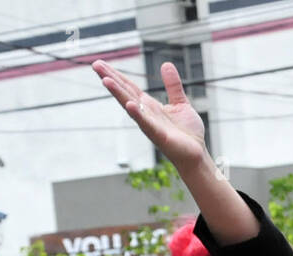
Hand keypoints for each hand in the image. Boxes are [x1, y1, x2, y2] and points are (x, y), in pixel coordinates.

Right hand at [93, 61, 208, 174]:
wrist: (197, 154)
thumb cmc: (187, 132)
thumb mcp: (181, 103)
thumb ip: (173, 85)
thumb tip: (166, 64)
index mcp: (149, 105)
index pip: (129, 87)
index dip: (116, 75)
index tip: (100, 63)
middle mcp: (146, 113)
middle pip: (125, 93)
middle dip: (110, 79)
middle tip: (95, 65)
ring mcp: (150, 124)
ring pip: (131, 107)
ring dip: (118, 94)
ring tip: (105, 80)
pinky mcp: (159, 136)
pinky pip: (147, 124)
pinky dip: (138, 115)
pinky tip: (129, 105)